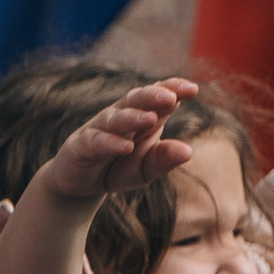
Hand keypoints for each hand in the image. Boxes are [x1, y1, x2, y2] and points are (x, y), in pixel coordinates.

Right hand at [34, 78, 199, 202]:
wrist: (80, 185)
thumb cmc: (118, 168)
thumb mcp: (146, 168)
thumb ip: (164, 159)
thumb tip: (188, 151)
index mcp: (142, 116)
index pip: (158, 96)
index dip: (173, 89)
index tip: (192, 90)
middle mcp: (121, 116)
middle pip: (136, 99)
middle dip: (153, 96)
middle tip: (171, 98)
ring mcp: (100, 128)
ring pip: (117, 117)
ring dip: (133, 117)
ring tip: (151, 119)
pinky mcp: (82, 145)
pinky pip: (97, 141)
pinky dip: (111, 143)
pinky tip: (125, 147)